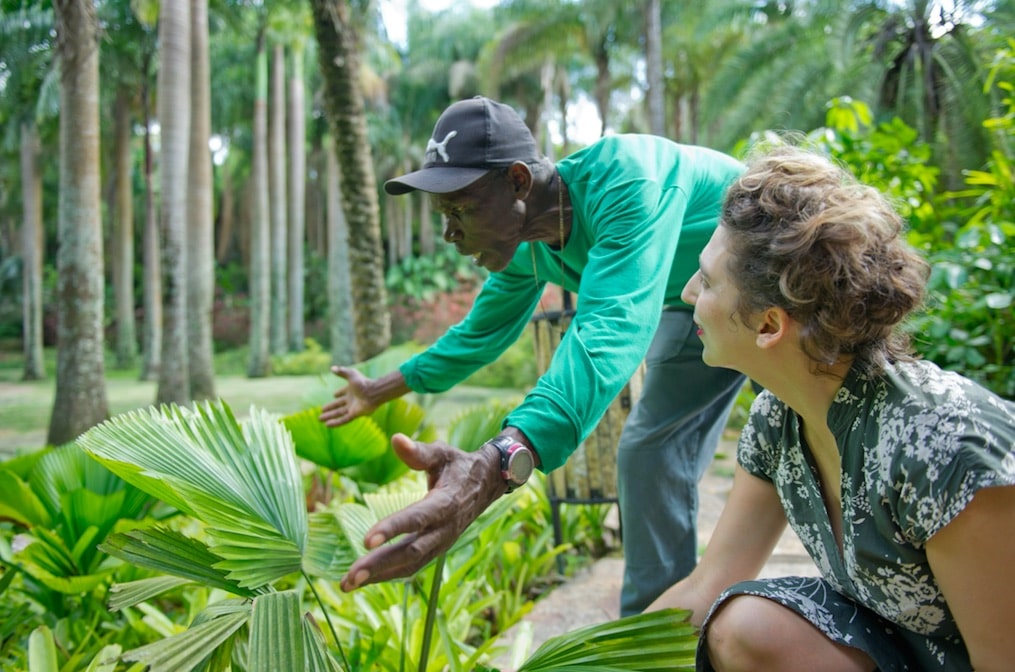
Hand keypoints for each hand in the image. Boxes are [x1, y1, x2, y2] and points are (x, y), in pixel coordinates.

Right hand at [319, 366, 378, 426]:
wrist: (373, 392)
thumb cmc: (363, 382)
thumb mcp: (351, 374)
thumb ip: (342, 371)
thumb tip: (332, 368)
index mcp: (351, 390)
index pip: (343, 393)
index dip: (339, 393)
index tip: (334, 395)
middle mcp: (351, 400)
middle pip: (338, 405)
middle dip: (330, 409)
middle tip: (321, 412)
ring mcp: (353, 408)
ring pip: (339, 413)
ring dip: (329, 416)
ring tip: (320, 419)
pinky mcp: (354, 414)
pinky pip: (343, 420)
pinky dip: (335, 423)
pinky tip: (327, 425)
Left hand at [340, 433, 504, 590]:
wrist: (487, 485)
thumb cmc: (458, 465)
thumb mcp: (443, 453)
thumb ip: (419, 452)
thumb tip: (396, 439)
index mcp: (445, 503)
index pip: (417, 518)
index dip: (393, 529)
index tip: (366, 540)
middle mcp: (444, 529)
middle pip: (410, 552)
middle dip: (379, 565)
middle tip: (350, 577)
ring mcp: (440, 543)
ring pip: (409, 565)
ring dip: (378, 576)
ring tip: (347, 584)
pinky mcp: (435, 549)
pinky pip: (411, 566)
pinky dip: (387, 574)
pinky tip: (363, 579)